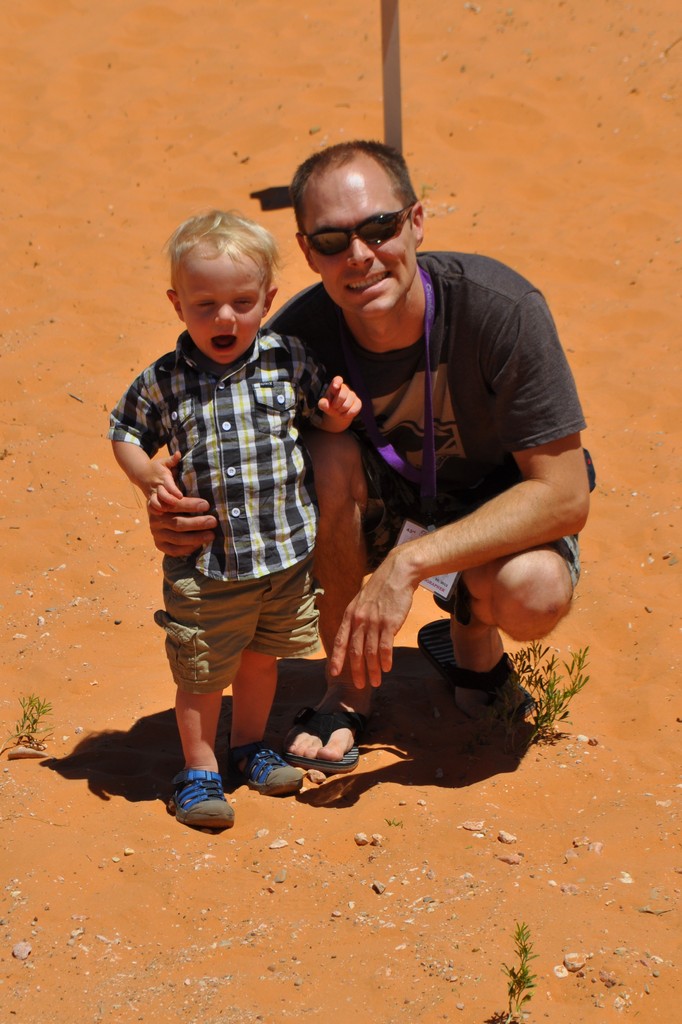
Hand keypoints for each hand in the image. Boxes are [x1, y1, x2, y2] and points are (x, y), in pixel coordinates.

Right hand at [146, 454, 184, 512]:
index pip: (168, 485)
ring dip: (162, 508)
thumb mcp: (164, 462)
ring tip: (171, 511)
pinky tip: (162, 515)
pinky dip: (155, 511)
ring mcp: (152, 494)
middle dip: (169, 501)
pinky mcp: (150, 499)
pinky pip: (151, 507)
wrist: (140, 473)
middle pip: (162, 496)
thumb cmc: (157, 467)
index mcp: (163, 478)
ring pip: (155, 503)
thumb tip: (179, 453)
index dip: (174, 491)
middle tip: (178, 505)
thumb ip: (172, 459)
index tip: (180, 496)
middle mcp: (157, 487)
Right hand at [148, 497, 217, 555]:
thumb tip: (205, 503)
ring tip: (211, 535)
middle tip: (213, 521)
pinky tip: (200, 544)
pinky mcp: (160, 545)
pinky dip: (189, 548)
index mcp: (158, 504)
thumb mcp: (178, 496)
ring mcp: (157, 534)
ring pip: (178, 538)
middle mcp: (155, 521)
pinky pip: (175, 550)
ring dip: (197, 537)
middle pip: (177, 523)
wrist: (163, 514)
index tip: (206, 505)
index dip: (190, 505)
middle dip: (197, 523)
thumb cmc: (177, 503)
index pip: (175, 505)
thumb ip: (186, 498)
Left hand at [317, 376, 361, 427]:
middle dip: (336, 404)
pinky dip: (347, 414)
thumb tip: (324, 403)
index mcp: (335, 385)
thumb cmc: (330, 405)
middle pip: (342, 395)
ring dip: (341, 410)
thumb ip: (322, 403)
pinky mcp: (358, 402)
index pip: (338, 379)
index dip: (337, 382)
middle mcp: (345, 388)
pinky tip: (344, 413)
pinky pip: (353, 410)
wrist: (338, 413)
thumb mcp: (324, 404)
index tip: (335, 386)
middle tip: (334, 407)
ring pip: (347, 404)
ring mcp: (353, 395)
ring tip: (339, 410)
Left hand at [329, 550, 416, 687]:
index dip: (337, 658)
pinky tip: (387, 668)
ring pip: (370, 653)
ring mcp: (374, 622)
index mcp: (350, 615)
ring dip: (373, 670)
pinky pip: (385, 647)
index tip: (334, 672)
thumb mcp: (362, 601)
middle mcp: (359, 620)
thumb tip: (357, 636)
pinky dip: (385, 660)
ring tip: (376, 682)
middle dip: (357, 671)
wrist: (397, 574)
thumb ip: (358, 618)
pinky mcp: (389, 623)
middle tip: (359, 685)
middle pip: (355, 651)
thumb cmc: (381, 588)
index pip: (340, 640)